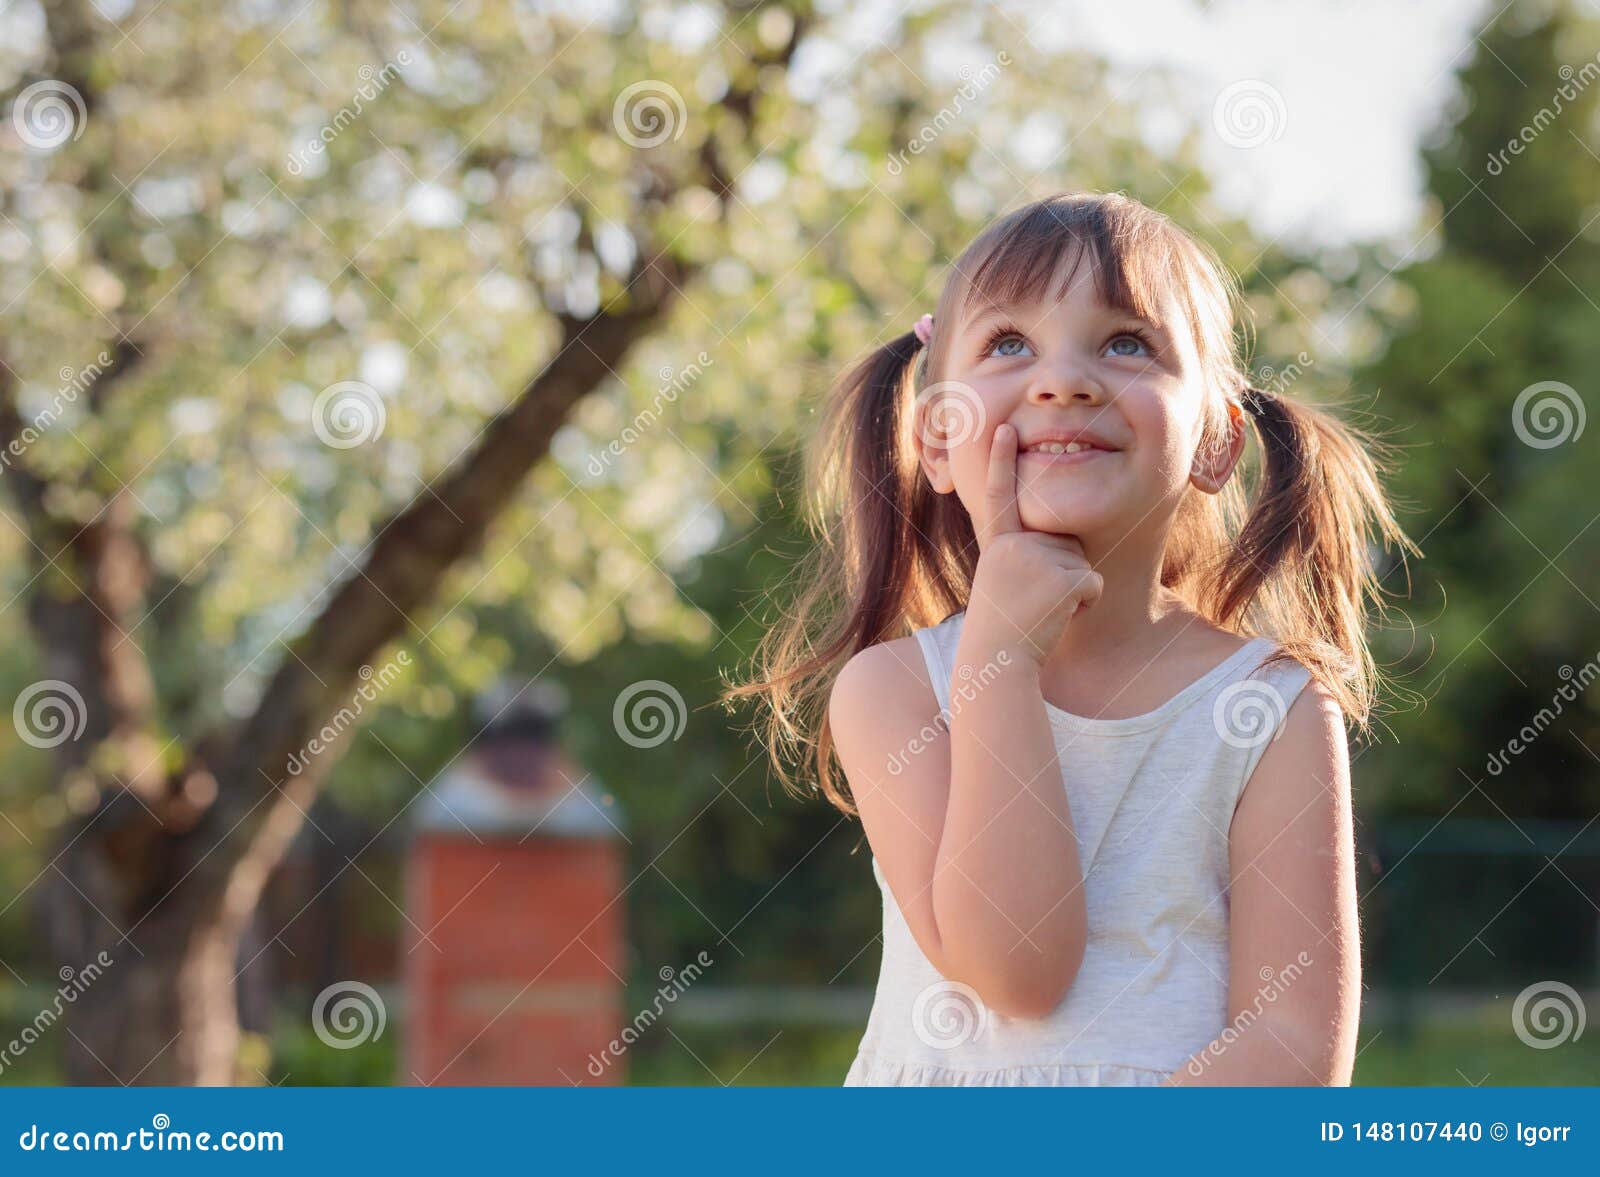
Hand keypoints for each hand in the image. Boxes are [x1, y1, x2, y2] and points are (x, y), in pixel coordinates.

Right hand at [967, 424, 1102, 664]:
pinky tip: (1057, 618)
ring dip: (1070, 593)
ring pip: (1080, 564)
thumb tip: (1061, 544)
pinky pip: (1093, 585)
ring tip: (1040, 611)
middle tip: (1030, 603)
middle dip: (1060, 573)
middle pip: (1063, 543)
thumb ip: (1022, 554)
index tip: (1004, 427)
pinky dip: (1084, 605)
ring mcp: (1040, 558)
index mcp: (997, 544)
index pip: (999, 495)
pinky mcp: (1066, 577)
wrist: (996, 659)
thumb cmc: (1002, 629)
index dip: (1000, 459)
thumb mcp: (1002, 582)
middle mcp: (1016, 543)